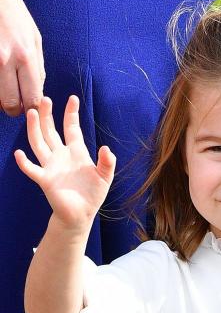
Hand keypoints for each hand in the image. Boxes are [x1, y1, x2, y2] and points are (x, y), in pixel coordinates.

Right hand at [0, 0, 43, 115]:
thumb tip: (38, 89)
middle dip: (14, 110)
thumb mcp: (35, 39)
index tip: (31, 109)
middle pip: (10, 103)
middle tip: (14, 106)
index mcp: (26, 57)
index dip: (32, 108)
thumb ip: (37, 66)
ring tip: (5, 92)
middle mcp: (6, 60)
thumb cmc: (15, 16)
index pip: (32, 97)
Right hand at [14, 96, 114, 230]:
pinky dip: (25, 162)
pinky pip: (32, 169)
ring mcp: (51, 166)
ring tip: (32, 114)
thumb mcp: (105, 176)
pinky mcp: (45, 180)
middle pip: (51, 131)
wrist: (81, 213)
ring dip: (35, 129)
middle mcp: (61, 156)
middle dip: (48, 116)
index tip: (72, 98)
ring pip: (39, 143)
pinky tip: (20, 153)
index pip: (72, 129)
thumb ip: (107, 162)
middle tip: (45, 99)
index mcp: (77, 152)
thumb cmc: (93, 193)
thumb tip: (106, 148)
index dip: (71, 114)